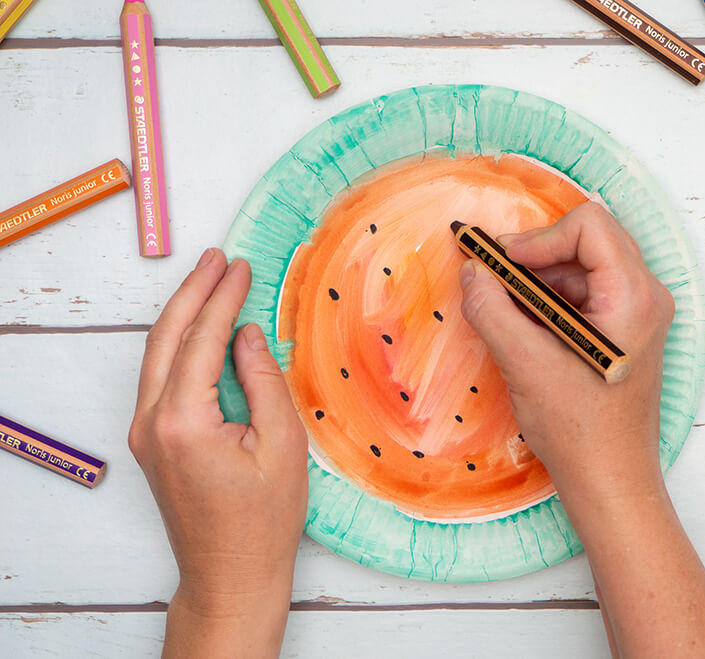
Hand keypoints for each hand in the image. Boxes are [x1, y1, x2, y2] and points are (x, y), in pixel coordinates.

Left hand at [128, 249, 307, 657]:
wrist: (230, 573)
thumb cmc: (263, 519)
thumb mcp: (281, 444)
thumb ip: (262, 380)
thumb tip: (246, 334)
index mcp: (183, 421)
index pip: (202, 340)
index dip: (223, 299)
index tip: (241, 268)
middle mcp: (152, 422)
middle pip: (166, 338)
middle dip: (192, 293)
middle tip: (218, 259)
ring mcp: (146, 433)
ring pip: (157, 355)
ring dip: (182, 315)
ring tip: (209, 282)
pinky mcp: (152, 441)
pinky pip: (161, 378)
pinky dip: (180, 346)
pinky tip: (200, 330)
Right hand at [459, 203, 704, 656]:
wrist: (610, 481)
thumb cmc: (581, 431)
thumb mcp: (526, 365)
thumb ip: (493, 310)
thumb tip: (472, 271)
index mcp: (634, 297)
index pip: (588, 225)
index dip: (537, 238)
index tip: (500, 265)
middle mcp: (644, 296)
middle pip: (587, 240)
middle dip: (534, 255)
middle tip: (492, 278)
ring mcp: (636, 314)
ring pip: (581, 266)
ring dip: (537, 279)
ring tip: (503, 308)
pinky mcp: (622, 331)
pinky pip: (582, 293)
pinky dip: (547, 299)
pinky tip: (521, 325)